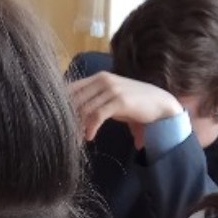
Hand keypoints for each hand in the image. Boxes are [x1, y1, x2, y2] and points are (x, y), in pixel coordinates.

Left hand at [68, 72, 182, 141]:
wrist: (161, 104)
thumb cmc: (135, 104)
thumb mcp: (111, 99)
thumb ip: (93, 102)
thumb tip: (72, 115)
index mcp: (98, 78)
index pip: (71, 89)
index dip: (61, 106)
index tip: (56, 122)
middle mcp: (103, 80)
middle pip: (75, 99)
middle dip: (67, 119)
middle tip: (62, 135)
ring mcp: (112, 89)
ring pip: (84, 108)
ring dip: (77, 126)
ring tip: (75, 139)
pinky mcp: (119, 101)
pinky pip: (97, 115)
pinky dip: (90, 127)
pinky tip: (89, 137)